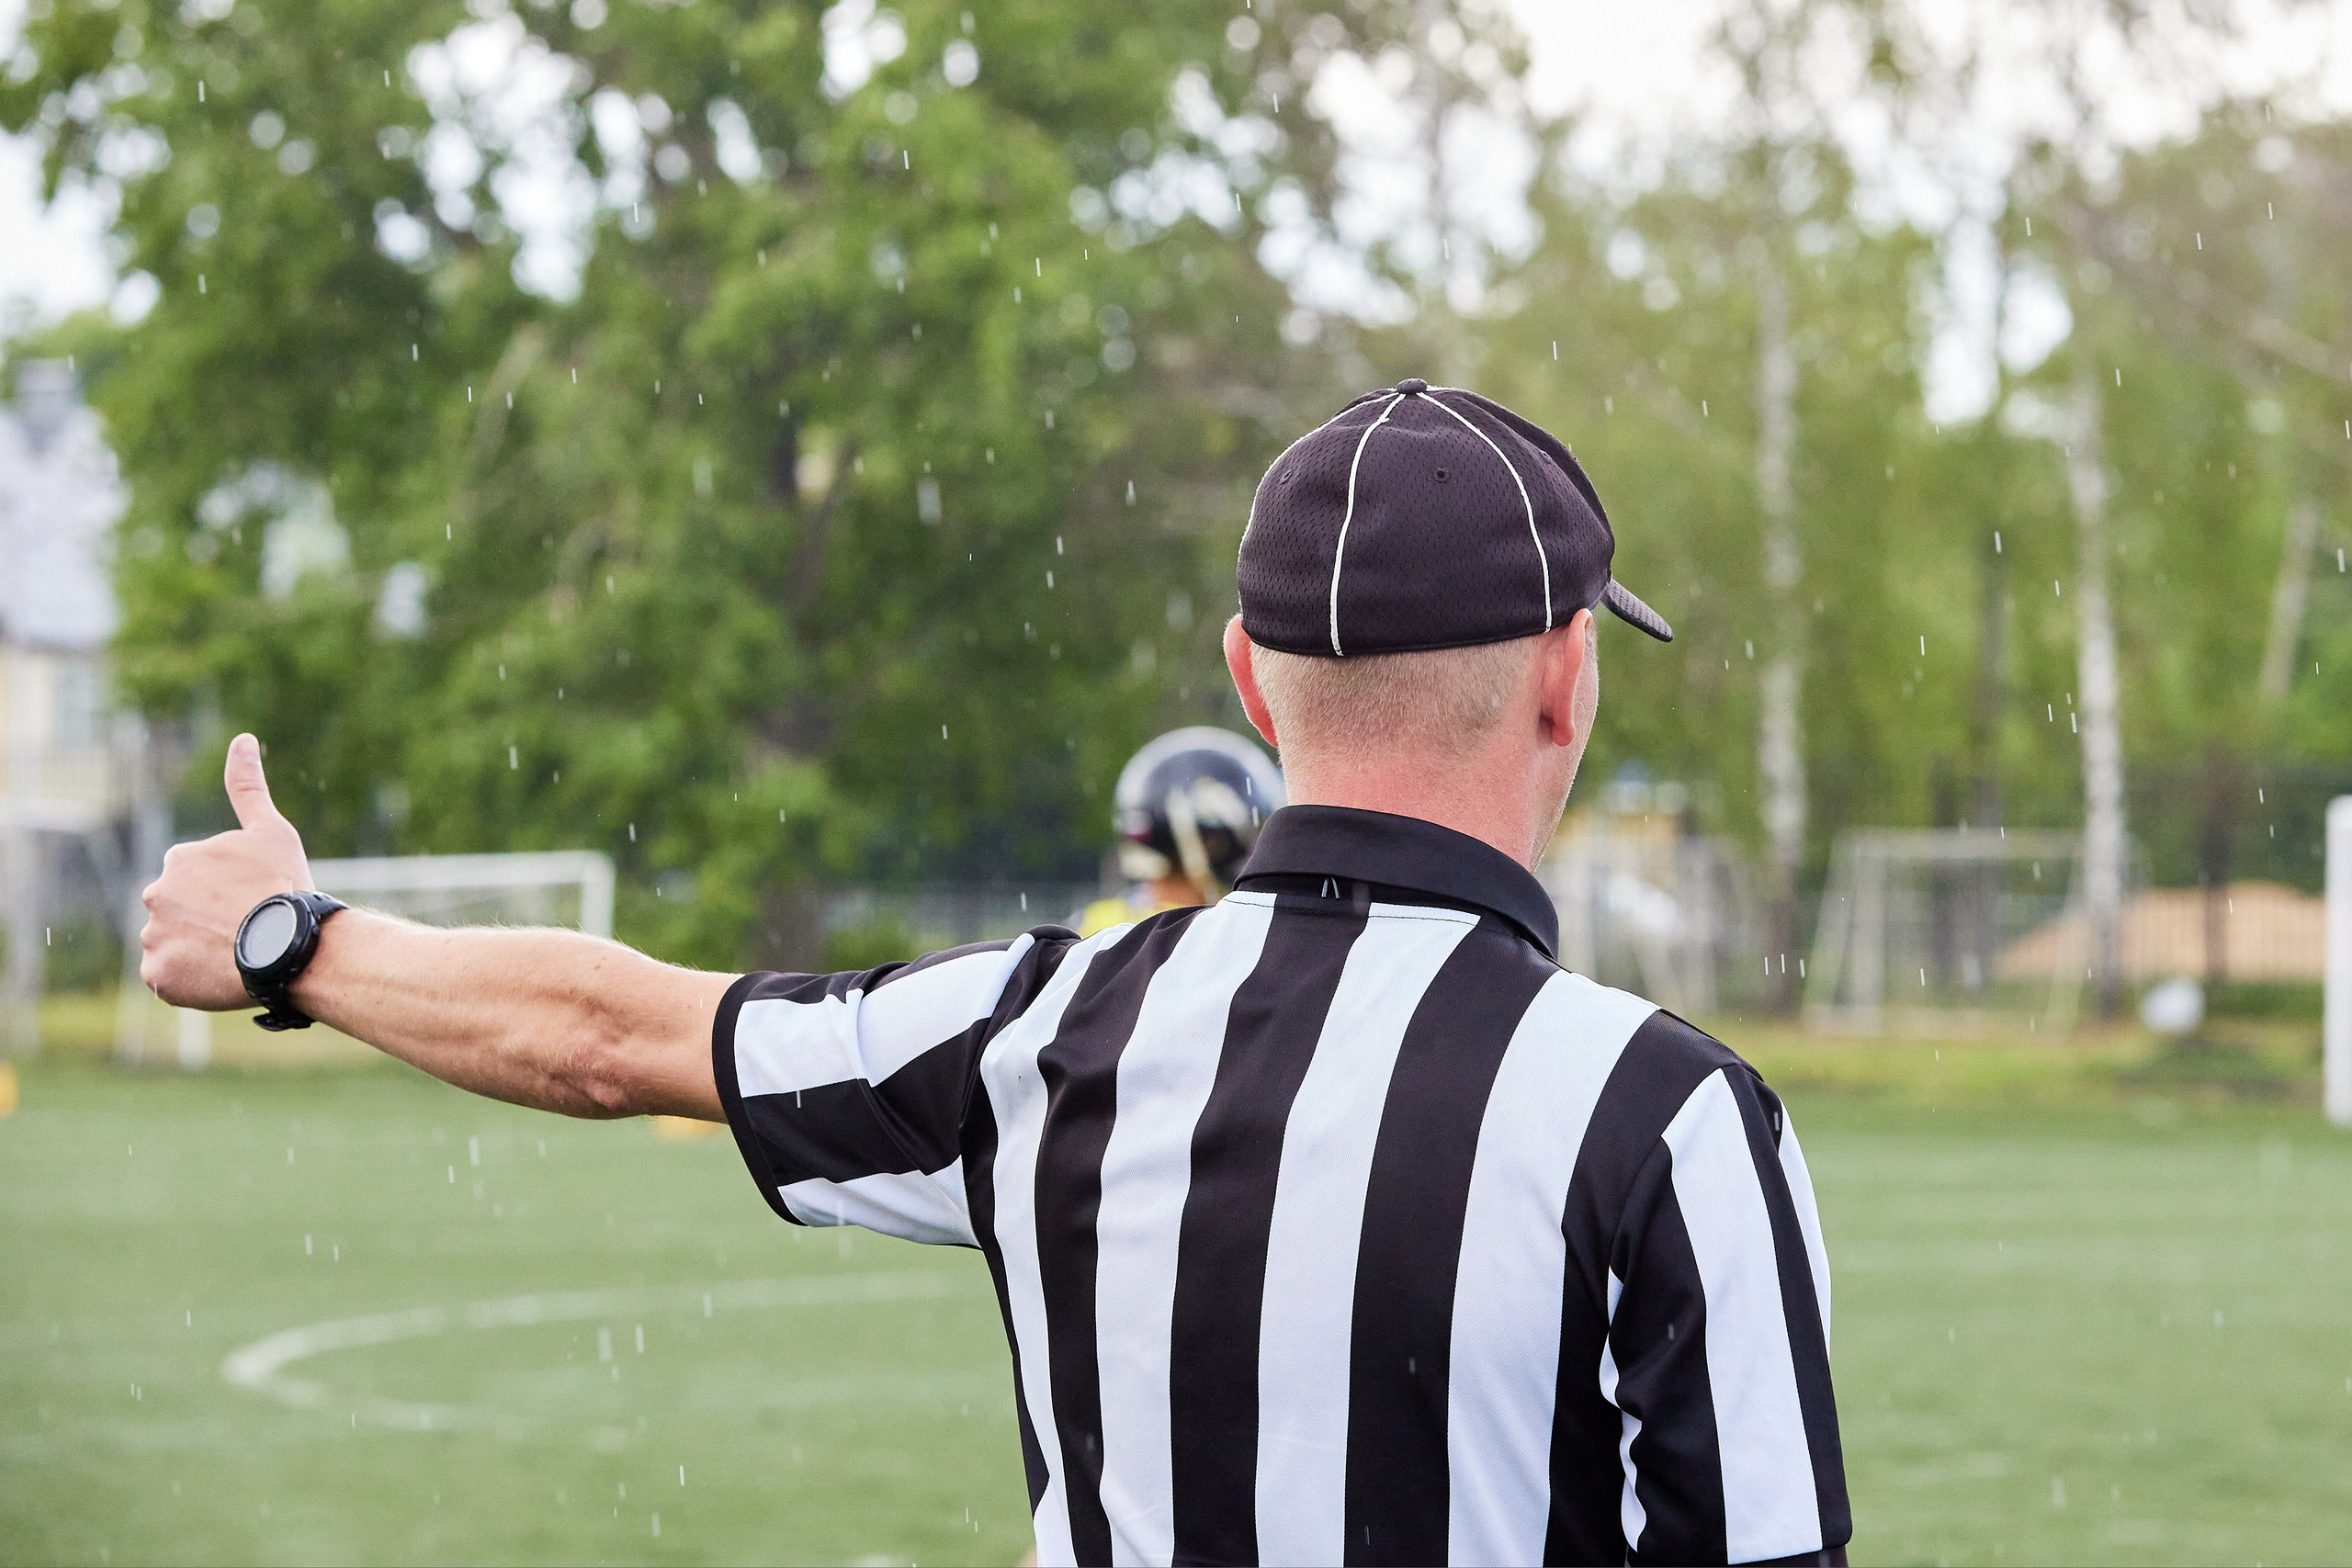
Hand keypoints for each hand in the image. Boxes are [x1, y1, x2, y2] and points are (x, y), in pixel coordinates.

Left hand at [139, 734, 314, 1009]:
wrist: (290, 945)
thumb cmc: (284, 886)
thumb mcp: (271, 831)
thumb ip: (248, 787)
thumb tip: (242, 738)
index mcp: (179, 859)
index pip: (197, 880)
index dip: (227, 893)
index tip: (252, 902)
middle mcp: (156, 895)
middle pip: (180, 912)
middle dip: (207, 921)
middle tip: (246, 932)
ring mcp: (154, 937)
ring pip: (174, 945)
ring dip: (199, 950)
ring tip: (238, 955)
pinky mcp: (158, 976)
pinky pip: (168, 979)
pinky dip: (190, 980)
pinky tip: (222, 975)